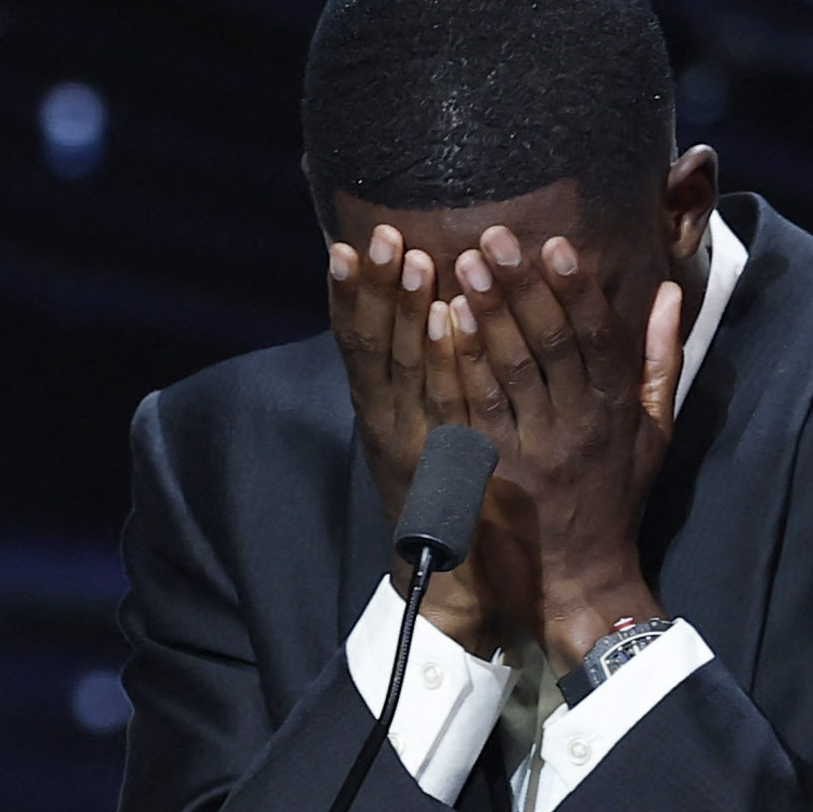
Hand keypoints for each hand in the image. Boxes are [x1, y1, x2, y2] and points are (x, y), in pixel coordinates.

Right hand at [326, 226, 499, 651]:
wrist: (452, 579)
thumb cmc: (444, 500)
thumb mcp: (429, 430)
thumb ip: (423, 379)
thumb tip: (432, 318)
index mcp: (386, 405)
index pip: (361, 335)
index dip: (359, 288)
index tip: (362, 236)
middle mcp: (387, 417)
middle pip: (371, 340)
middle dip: (373, 285)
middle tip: (377, 231)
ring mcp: (409, 438)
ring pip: (395, 363)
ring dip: (397, 307)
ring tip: (403, 254)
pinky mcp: (437, 460)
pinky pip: (435, 399)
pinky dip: (433, 358)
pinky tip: (440, 320)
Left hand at [426, 224, 683, 671]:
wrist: (580, 580)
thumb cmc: (617, 501)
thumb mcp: (653, 433)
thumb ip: (660, 361)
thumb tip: (667, 293)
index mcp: (616, 413)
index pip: (600, 339)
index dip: (578, 291)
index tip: (557, 245)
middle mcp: (578, 427)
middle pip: (551, 345)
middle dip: (522, 287)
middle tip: (494, 237)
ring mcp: (534, 448)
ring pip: (510, 370)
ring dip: (486, 314)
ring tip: (461, 264)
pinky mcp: (494, 468)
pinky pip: (476, 407)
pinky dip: (460, 362)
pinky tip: (442, 323)